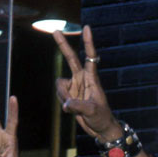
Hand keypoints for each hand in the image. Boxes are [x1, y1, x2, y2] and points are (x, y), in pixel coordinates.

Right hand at [53, 25, 120, 140]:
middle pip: (71, 58)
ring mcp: (75, 86)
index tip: (86, 28)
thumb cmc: (101, 118)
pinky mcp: (70, 94)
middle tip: (56, 30)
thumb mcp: (92, 112)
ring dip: (63, 95)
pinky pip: (60, 94)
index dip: (88, 43)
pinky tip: (70, 109)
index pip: (90, 57)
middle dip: (63, 45)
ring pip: (60, 84)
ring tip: (73, 107)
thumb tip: (66, 104)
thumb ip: (78, 106)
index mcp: (92, 79)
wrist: (100, 128)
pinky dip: (62, 102)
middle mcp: (82, 79)